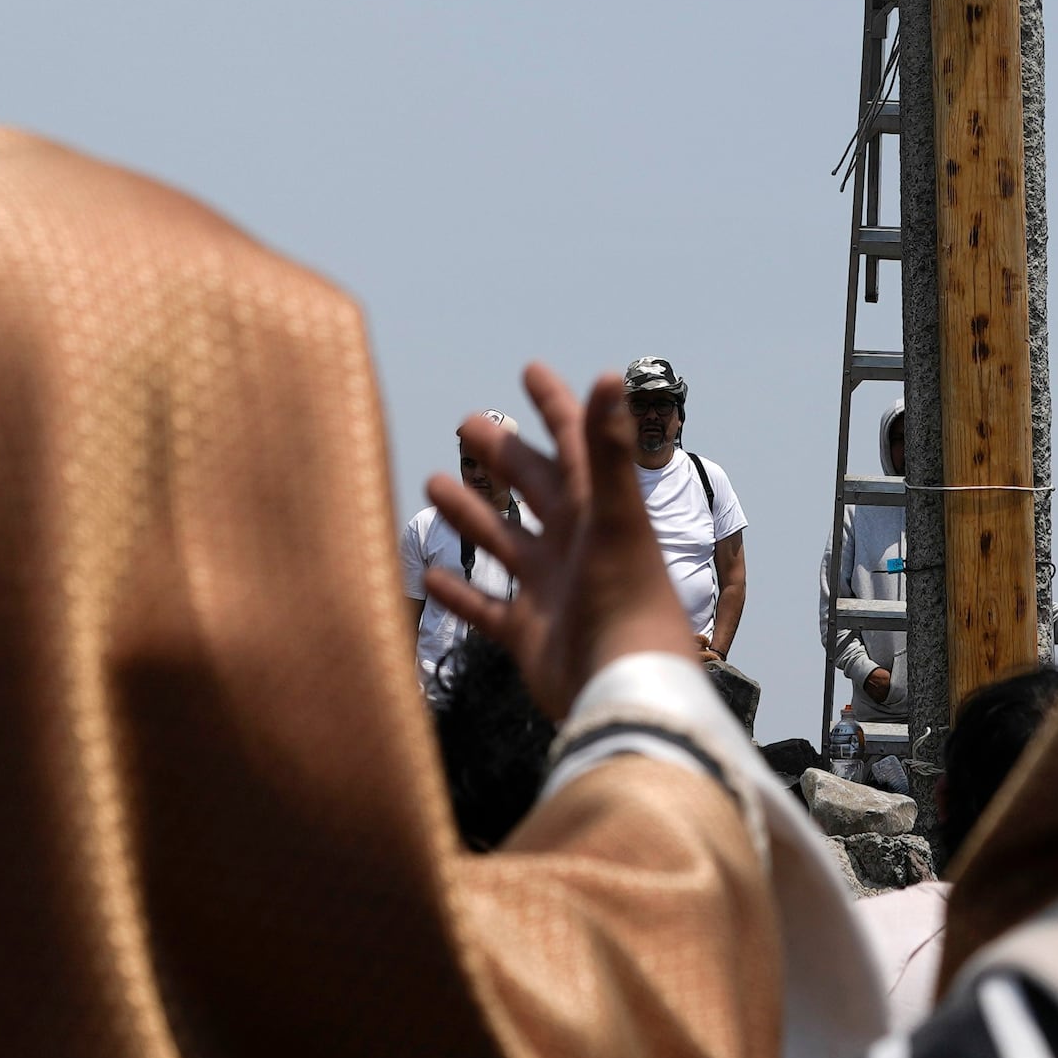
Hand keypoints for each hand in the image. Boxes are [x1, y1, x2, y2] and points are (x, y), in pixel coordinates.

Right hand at [425, 362, 701, 723]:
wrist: (626, 686)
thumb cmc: (628, 598)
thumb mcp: (616, 516)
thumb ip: (609, 449)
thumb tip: (611, 374)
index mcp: (599, 511)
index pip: (576, 445)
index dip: (555, 407)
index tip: (529, 371)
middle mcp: (575, 545)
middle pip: (534, 487)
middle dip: (504, 454)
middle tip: (467, 422)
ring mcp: (550, 589)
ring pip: (504, 541)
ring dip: (473, 514)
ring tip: (435, 482)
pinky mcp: (529, 634)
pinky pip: (487, 607)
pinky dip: (460, 592)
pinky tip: (429, 575)